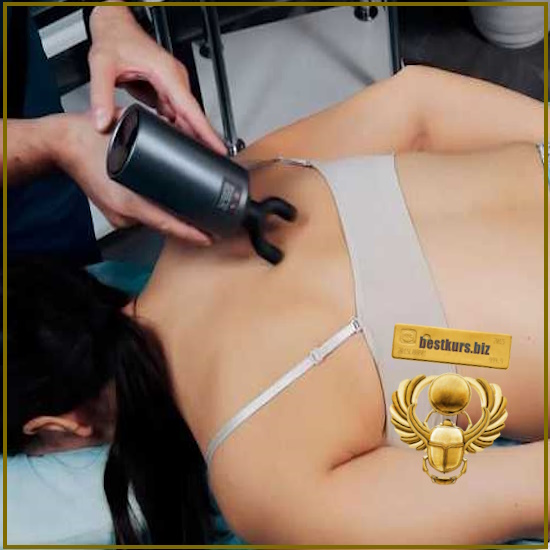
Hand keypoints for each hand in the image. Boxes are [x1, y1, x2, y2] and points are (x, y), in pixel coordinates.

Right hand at [53, 112, 211, 244]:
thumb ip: (158, 141)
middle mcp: (124, 214)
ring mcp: (119, 217)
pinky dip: (160, 213)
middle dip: (188, 226)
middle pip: (164, 225)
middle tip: (212, 225)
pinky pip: (145, 217)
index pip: (166, 223)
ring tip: (197, 214)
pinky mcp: (117, 214)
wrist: (64, 145)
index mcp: (128, 201)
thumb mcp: (129, 137)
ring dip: (174, 218)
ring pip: (155, 221)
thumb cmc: (91, 139)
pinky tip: (173, 206)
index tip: (208, 238)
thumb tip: (188, 141)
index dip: (190, 233)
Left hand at [88, 6, 224, 153]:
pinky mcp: (165, 91)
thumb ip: (100, 95)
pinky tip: (176, 141)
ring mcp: (171, 86)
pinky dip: (177, 128)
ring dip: (188, 135)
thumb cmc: (114, 38)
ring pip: (184, 117)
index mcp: (167, 73)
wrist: (113, 26)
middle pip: (193, 116)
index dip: (205, 130)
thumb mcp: (101, 65)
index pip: (191, 108)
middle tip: (205, 162)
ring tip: (192, 157)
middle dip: (201, 139)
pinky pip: (175, 114)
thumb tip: (103, 122)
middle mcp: (174, 80)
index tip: (218, 148)